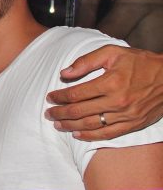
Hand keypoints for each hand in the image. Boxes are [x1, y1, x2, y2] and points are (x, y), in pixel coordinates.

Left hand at [45, 45, 162, 139]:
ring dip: (71, 126)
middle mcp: (117, 101)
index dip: (60, 97)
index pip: (76, 93)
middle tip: (48, 113)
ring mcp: (126, 115)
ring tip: (58, 124)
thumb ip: (86, 61)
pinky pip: (107, 134)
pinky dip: (90, 136)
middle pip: (80, 111)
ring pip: (91, 124)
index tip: (50, 97)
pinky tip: (77, 134)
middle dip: (61, 113)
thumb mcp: (113, 53)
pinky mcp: (133, 124)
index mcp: (111, 82)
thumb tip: (64, 73)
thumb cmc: (140, 62)